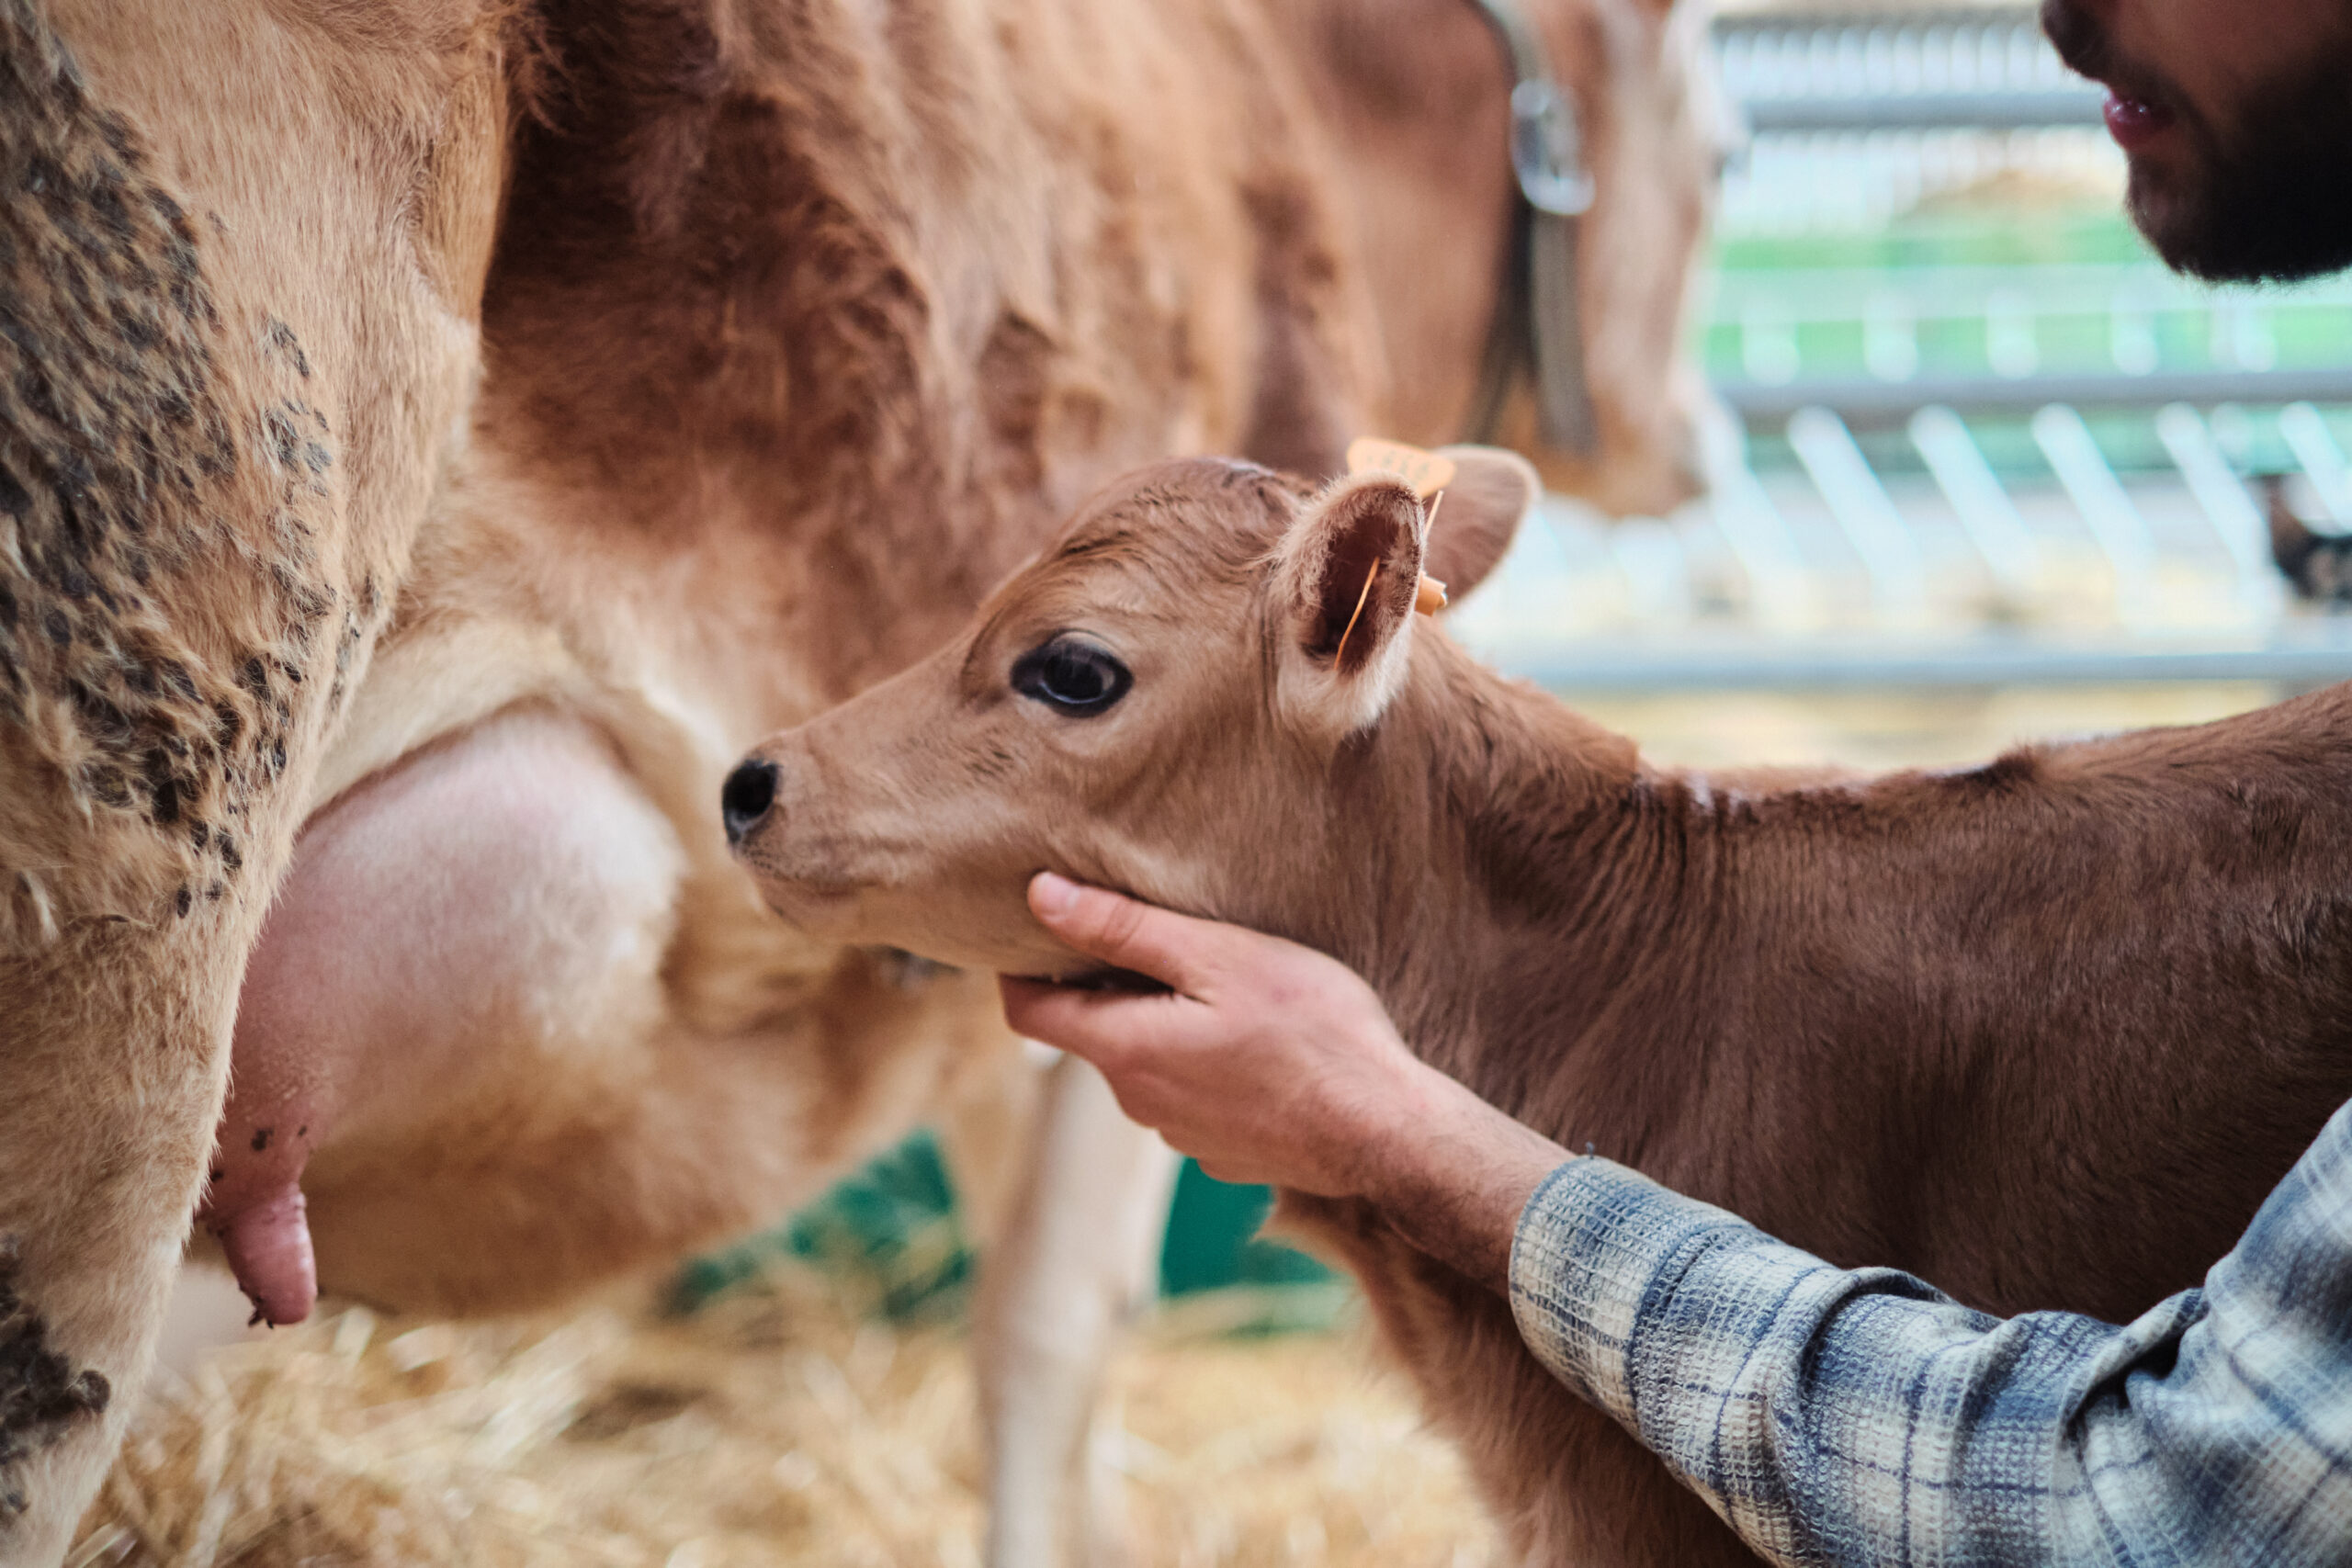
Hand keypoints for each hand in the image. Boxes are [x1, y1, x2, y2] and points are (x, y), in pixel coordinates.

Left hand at [999, 873, 1572, 1289]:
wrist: (1387, 1132)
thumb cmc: (1312, 1033)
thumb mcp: (1219, 956)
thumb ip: (1124, 928)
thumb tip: (1040, 897)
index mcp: (1124, 1050)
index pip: (1028, 1011)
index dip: (1021, 965)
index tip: (1041, 925)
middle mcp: (1138, 1102)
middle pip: (1090, 1032)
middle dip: (1104, 983)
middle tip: (1147, 930)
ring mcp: (1180, 1132)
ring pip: (1142, 1061)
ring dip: (1157, 1021)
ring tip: (1212, 979)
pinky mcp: (1220, 1148)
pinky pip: (1187, 1091)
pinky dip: (1197, 1058)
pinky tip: (1250, 1035)